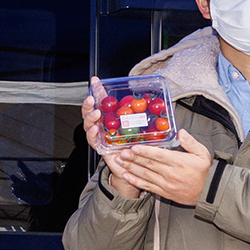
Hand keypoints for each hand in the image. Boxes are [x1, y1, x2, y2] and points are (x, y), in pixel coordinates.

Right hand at [82, 77, 139, 198]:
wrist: (135, 168)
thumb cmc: (140, 148)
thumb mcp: (146, 129)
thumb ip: (151, 118)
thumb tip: (161, 105)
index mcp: (114, 118)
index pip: (103, 102)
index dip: (98, 91)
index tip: (96, 81)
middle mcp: (104, 126)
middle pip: (91, 112)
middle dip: (88, 104)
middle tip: (92, 99)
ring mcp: (101, 137)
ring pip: (89, 124)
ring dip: (90, 118)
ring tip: (95, 113)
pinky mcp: (101, 148)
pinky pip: (93, 140)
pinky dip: (93, 134)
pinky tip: (96, 129)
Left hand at [111, 129, 214, 206]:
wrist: (209, 194)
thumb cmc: (206, 172)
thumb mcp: (203, 154)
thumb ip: (190, 142)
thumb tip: (180, 132)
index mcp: (179, 162)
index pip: (158, 155)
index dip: (145, 151)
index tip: (134, 147)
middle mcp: (170, 174)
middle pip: (148, 165)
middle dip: (133, 158)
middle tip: (121, 153)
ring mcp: (166, 184)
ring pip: (145, 175)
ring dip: (131, 168)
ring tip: (119, 162)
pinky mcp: (164, 192)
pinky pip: (147, 186)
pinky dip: (136, 181)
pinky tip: (127, 175)